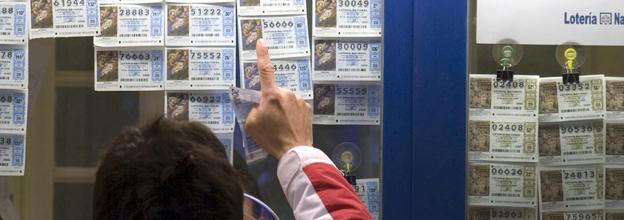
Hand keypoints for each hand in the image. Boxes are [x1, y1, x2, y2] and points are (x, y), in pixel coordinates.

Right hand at [245, 39, 312, 159]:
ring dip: (282, 108)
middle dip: (271, 102)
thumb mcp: (252, 124)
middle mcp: (287, 93)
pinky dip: (292, 114)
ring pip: (286, 100)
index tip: (261, 42)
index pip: (265, 70)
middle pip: (274, 92)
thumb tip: (259, 104)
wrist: (295, 151)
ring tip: (281, 126)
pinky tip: (291, 127)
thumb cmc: (271, 138)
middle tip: (269, 120)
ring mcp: (299, 100)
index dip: (262, 54)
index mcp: (271, 94)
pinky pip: (295, 107)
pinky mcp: (308, 108)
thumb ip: (253, 109)